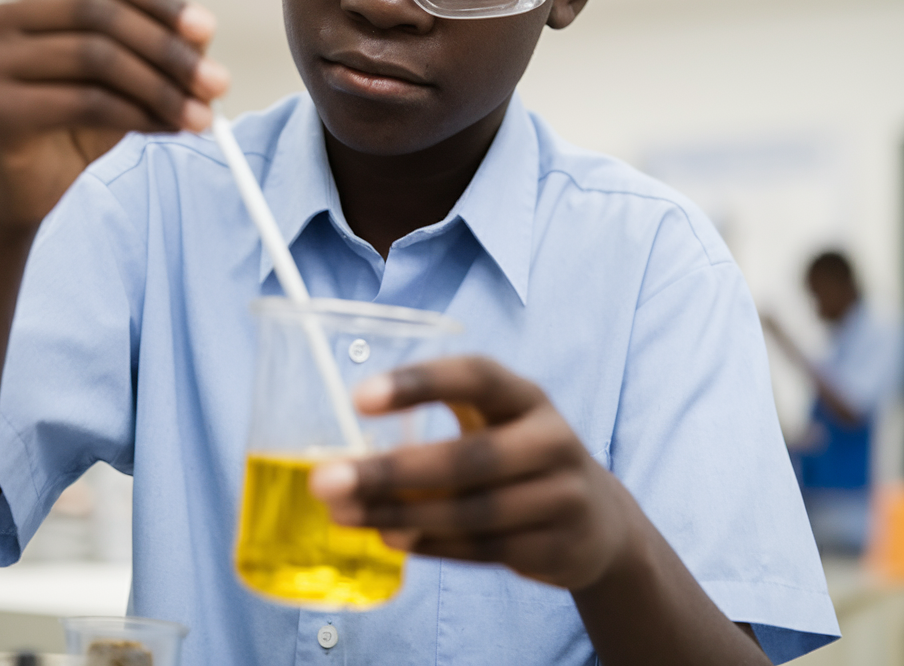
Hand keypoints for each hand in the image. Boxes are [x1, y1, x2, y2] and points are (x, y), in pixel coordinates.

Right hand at [0, 0, 228, 227]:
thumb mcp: (125, 76)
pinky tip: (165, 129)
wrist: (25, 187)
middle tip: (218, 85)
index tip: (207, 29)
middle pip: (101, 14)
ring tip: (200, 118)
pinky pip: (83, 102)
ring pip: (95, 56)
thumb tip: (202, 37)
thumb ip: (158, 47)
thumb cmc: (77, 122)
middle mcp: (0, 15)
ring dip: (161, 88)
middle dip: (168, 50)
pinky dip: (136, 115)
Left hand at [310, 356, 633, 590]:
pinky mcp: (556, 547)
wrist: (599, 519)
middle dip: (391, 472)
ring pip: (470, 512)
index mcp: (528, 396)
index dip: (419, 383)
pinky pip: (481, 550)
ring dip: (399, 515)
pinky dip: (430, 546)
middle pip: (467, 459)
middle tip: (326, 479)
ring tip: (344, 513)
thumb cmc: (522, 455)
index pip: (476, 376)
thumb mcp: (496, 418)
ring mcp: (559, 497)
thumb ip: (441, 412)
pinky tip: (388, 538)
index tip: (359, 397)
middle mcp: (551, 440)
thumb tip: (355, 435)